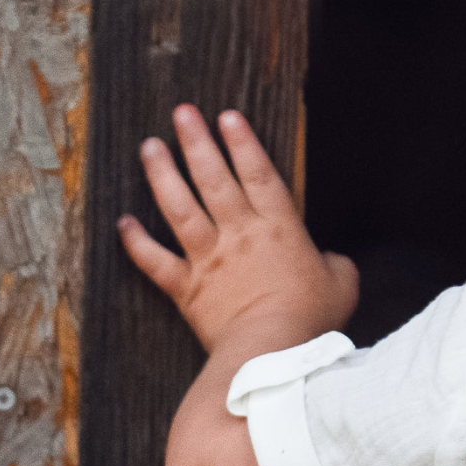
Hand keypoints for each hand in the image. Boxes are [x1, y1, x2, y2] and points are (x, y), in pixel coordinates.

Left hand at [117, 104, 358, 358]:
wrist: (271, 352)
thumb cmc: (310, 320)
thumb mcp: (342, 285)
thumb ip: (336, 264)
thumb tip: (330, 260)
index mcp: (279, 229)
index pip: (259, 174)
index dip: (243, 143)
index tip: (227, 116)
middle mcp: (239, 235)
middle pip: (213, 179)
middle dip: (196, 142)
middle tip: (182, 113)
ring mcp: (209, 259)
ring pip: (180, 208)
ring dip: (162, 175)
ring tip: (149, 146)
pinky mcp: (187, 288)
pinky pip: (156, 261)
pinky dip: (137, 242)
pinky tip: (124, 221)